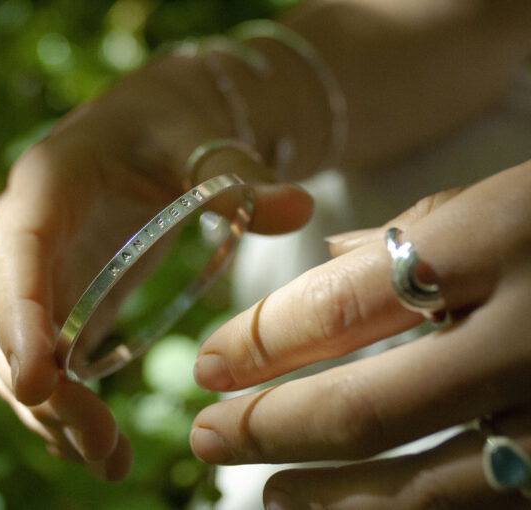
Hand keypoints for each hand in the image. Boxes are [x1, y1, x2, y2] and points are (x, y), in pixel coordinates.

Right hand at [0, 54, 314, 479]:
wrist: (146, 128)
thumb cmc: (164, 125)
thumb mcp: (195, 140)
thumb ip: (234, 174)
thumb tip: (299, 209)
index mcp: (43, 189)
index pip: (15, 255)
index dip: (18, 318)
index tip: (37, 382)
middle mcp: (23, 239)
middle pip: (1, 323)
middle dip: (42, 387)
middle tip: (102, 442)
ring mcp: (35, 276)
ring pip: (15, 356)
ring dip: (53, 414)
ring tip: (110, 463)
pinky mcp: (57, 304)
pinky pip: (46, 364)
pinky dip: (66, 410)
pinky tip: (104, 451)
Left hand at [191, 161, 530, 506]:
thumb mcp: (509, 198)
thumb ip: (416, 231)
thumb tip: (320, 256)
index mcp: (510, 237)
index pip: (347, 301)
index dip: (262, 339)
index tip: (209, 362)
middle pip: (369, 403)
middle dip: (270, 424)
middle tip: (204, 432)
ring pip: (426, 485)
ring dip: (328, 498)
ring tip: (264, 495)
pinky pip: (476, 503)